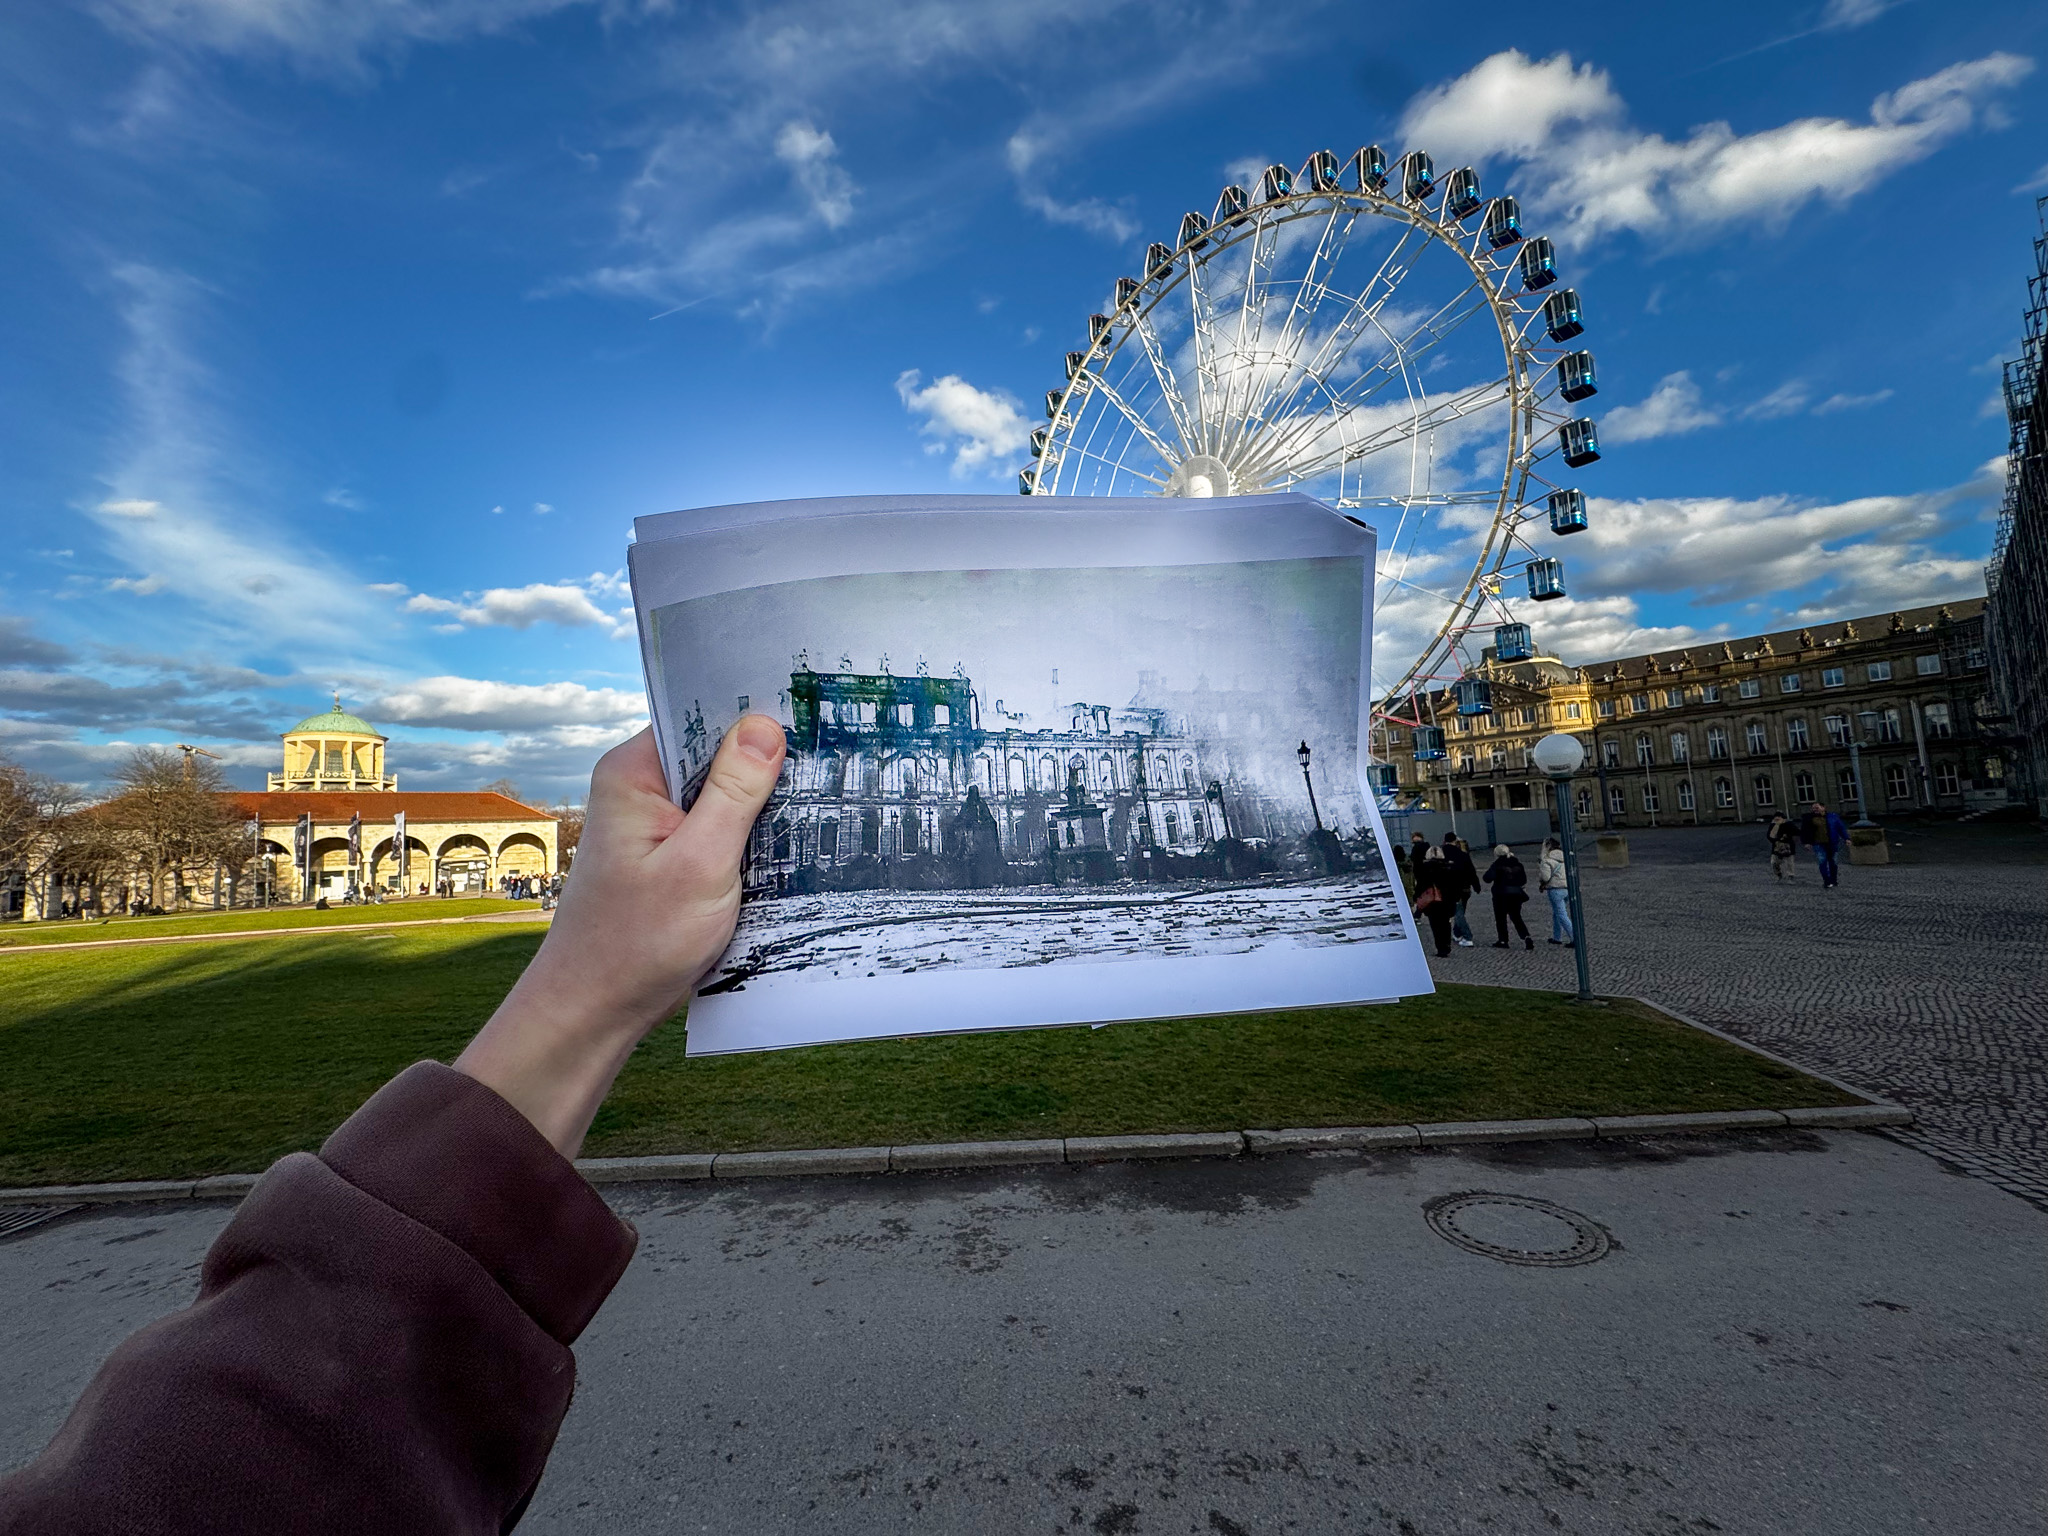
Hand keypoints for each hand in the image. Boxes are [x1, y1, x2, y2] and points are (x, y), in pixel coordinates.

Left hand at [454, 717, 785, 1156]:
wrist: (596, 1013)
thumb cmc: (637, 943)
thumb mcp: (701, 863)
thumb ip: (735, 793)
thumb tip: (764, 725)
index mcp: (633, 773)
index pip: (701, 718)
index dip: (754, 717)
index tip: (809, 717)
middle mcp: (638, 790)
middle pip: (716, 755)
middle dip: (764, 768)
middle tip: (825, 770)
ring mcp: (653, 825)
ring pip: (722, 797)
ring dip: (759, 811)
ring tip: (812, 813)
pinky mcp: (668, 857)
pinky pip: (717, 831)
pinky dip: (746, 841)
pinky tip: (783, 851)